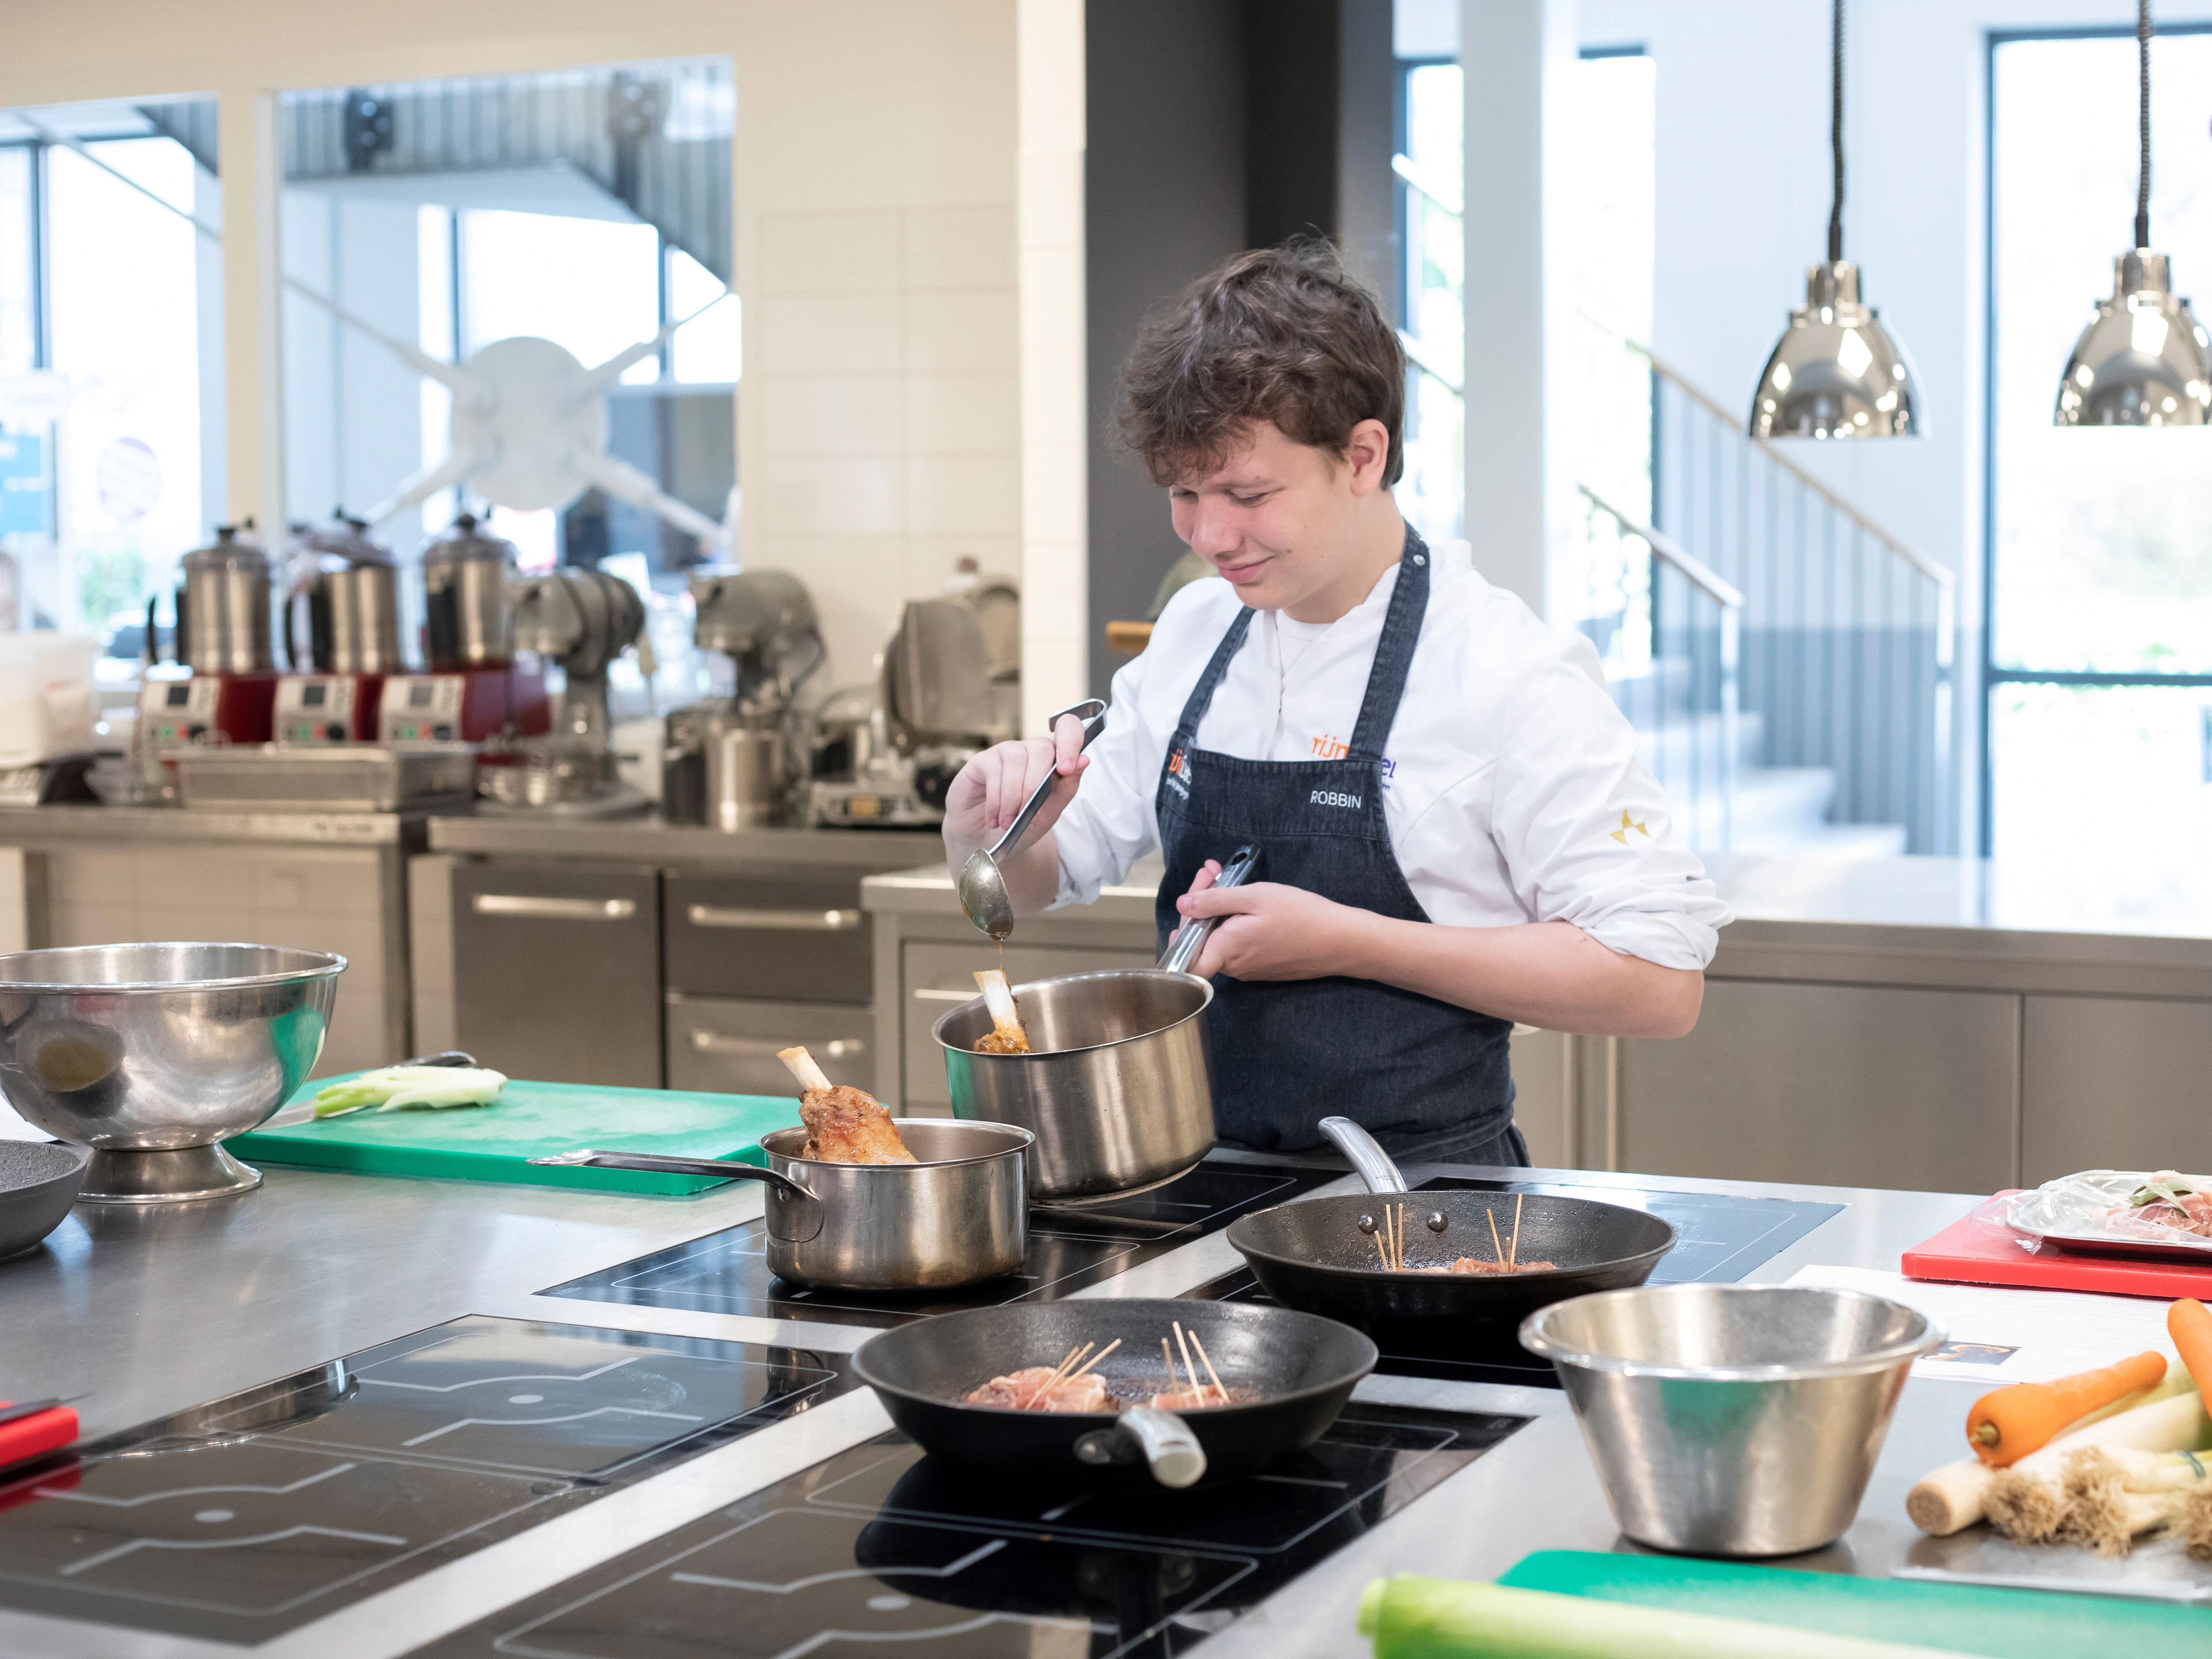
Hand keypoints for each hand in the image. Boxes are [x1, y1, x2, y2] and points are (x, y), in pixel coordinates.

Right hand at [942, 712, 1089, 862]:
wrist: (988, 840)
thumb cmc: (1023, 824)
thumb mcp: (1050, 812)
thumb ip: (1067, 788)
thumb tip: (1084, 760)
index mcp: (1054, 758)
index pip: (1068, 728)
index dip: (1070, 742)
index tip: (1066, 769)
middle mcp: (1031, 750)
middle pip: (1041, 748)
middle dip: (1035, 785)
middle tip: (1025, 815)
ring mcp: (1006, 752)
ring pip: (1016, 761)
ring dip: (1013, 797)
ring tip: (1007, 823)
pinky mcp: (982, 760)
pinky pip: (993, 771)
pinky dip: (996, 800)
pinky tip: (994, 818)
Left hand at [1171, 863, 1361, 980]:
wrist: (1341, 941)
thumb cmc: (1300, 915)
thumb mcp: (1254, 897)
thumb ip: (1213, 901)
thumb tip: (1182, 904)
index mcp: (1225, 951)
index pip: (1184, 947)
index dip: (1184, 917)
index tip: (1201, 883)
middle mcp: (1234, 967)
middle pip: (1202, 938)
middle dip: (1202, 901)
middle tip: (1213, 871)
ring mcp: (1250, 970)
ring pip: (1221, 940)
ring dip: (1219, 909)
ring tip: (1228, 880)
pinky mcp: (1264, 968)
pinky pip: (1239, 945)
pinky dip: (1235, 922)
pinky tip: (1247, 902)